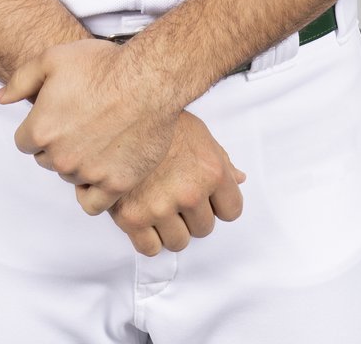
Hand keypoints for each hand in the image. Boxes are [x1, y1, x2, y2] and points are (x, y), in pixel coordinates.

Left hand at [0, 39, 179, 211]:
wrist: (149, 79)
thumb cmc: (102, 65)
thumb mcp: (53, 58)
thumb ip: (21, 80)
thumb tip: (0, 98)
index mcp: (41, 130)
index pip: (25, 142)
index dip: (40, 125)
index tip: (59, 114)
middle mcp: (61, 157)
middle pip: (46, 160)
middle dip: (58, 144)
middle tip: (81, 122)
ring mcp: (88, 173)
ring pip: (70, 177)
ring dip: (77, 163)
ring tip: (98, 137)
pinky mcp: (116, 184)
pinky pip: (92, 203)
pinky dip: (93, 192)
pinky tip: (100, 172)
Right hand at [106, 111, 245, 255]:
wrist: (122, 112)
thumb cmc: (162, 121)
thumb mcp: (199, 133)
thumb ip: (221, 160)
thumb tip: (239, 179)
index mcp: (212, 171)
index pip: (232, 211)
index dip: (219, 204)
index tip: (207, 197)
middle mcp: (189, 192)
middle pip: (204, 229)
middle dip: (192, 215)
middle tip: (176, 193)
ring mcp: (160, 206)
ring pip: (178, 242)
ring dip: (171, 228)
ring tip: (159, 202)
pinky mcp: (132, 217)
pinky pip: (150, 248)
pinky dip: (148, 237)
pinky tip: (145, 215)